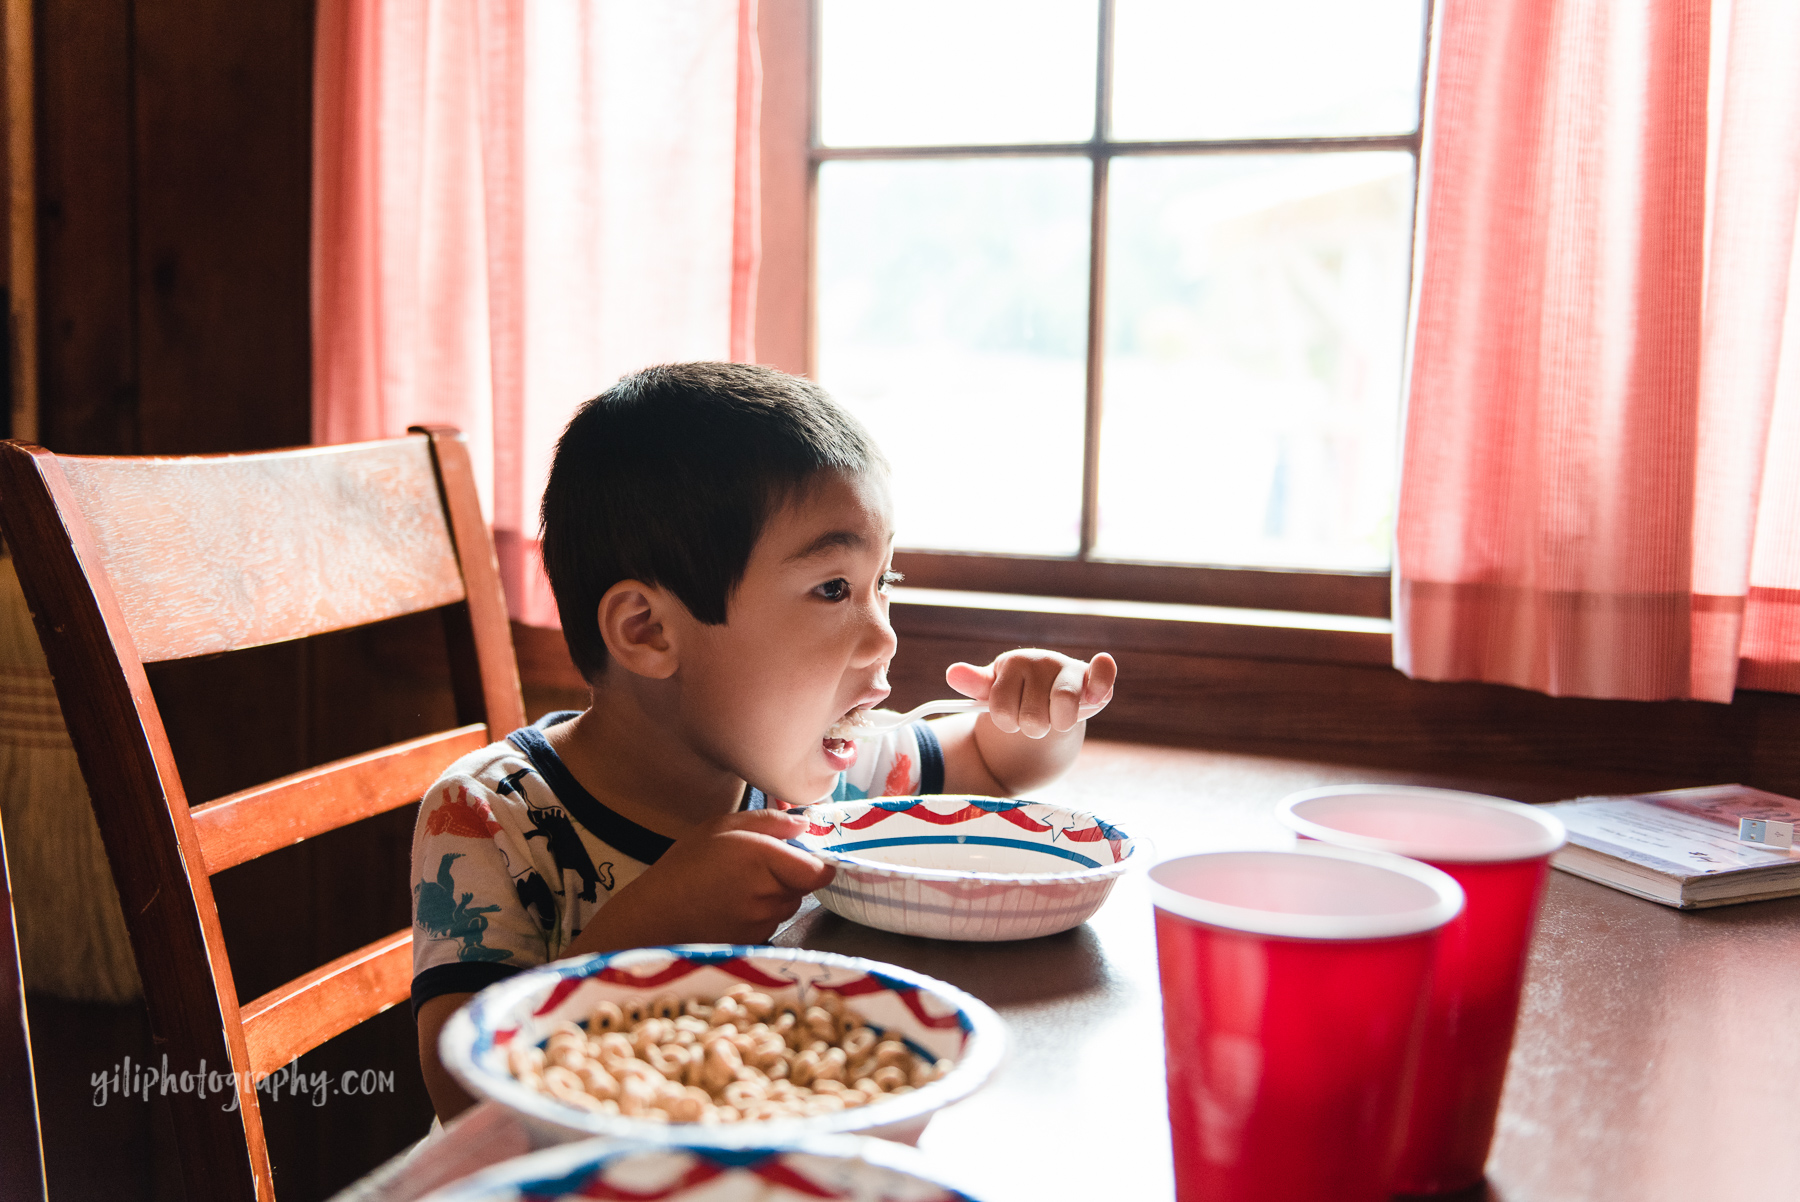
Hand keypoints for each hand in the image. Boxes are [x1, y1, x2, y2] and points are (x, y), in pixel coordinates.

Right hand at [569, 810, 833, 952]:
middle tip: (756, 868)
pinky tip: (733, 908)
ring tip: (738, 888)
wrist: (653, 918)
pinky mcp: (754, 942)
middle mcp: (767, 893)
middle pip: (803, 888)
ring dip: (775, 897)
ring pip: (787, 906)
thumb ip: (768, 822)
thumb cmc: (683, 867)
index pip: (818, 871)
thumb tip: (804, 824)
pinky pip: (771, 924)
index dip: (815, 864)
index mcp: (761, 858)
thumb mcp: (720, 827)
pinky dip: (760, 915)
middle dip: (789, 877)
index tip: (800, 856)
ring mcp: (761, 923)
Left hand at [946, 649, 1116, 739]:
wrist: (1049, 697)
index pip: (1003, 710)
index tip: (1010, 713)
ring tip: (1055, 716)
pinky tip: (1093, 694)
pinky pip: (1101, 673)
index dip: (1006, 722)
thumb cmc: (1018, 694)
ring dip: (1057, 724)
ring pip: (1062, 712)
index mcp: (1014, 662)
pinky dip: (1100, 682)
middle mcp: (1043, 660)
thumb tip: (952, 673)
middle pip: (1033, 718)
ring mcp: (1069, 668)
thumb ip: (974, 684)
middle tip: (1035, 716)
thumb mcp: (993, 691)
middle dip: (1032, 727)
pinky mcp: (1094, 677)